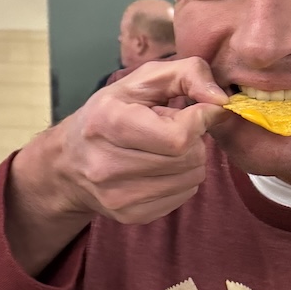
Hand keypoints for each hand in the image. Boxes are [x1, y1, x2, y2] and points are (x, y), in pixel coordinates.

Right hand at [6, 59, 227, 272]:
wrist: (69, 162)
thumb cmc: (110, 112)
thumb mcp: (142, 80)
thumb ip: (188, 74)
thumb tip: (221, 100)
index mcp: (108, 123)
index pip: (179, 137)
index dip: (199, 120)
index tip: (196, 111)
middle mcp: (107, 165)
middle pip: (189, 159)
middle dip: (193, 140)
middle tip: (172, 130)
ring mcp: (118, 196)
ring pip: (192, 179)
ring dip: (190, 160)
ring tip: (164, 149)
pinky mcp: (131, 216)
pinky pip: (184, 196)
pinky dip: (182, 179)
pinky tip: (160, 168)